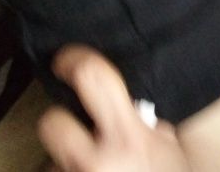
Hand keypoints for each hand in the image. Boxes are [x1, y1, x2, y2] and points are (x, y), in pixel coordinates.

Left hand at [38, 46, 190, 171]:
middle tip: (77, 129)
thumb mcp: (170, 146)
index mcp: (128, 136)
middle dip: (60, 123)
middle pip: (51, 122)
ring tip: (91, 169)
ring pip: (50, 163)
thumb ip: (146, 119)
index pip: (92, 78)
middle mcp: (96, 162)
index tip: (67, 59)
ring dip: (65, 163)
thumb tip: (125, 92)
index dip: (74, 60)